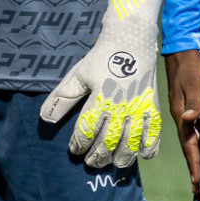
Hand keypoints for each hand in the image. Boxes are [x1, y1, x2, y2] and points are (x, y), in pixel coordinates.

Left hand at [40, 0, 167, 168]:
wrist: (132, 38)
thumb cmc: (102, 56)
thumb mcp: (78, 75)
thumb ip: (63, 98)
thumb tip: (45, 120)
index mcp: (99, 99)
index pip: (86, 131)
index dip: (78, 145)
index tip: (75, 150)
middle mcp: (120, 106)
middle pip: (108, 142)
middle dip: (98, 156)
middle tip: (91, 162)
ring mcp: (139, 106)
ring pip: (132, 141)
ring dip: (122, 156)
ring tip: (114, 163)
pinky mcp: (152, 103)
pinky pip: (153, 129)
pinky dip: (150, 145)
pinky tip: (143, 155)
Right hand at [165, 49, 199, 186]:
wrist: (183, 51)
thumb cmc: (190, 66)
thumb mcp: (194, 82)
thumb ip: (194, 101)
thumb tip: (190, 119)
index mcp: (183, 114)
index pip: (190, 144)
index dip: (195, 163)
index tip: (199, 181)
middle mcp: (183, 117)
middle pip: (190, 147)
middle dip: (195, 167)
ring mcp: (186, 113)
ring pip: (193, 140)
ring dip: (198, 157)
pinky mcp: (192, 108)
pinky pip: (197, 131)